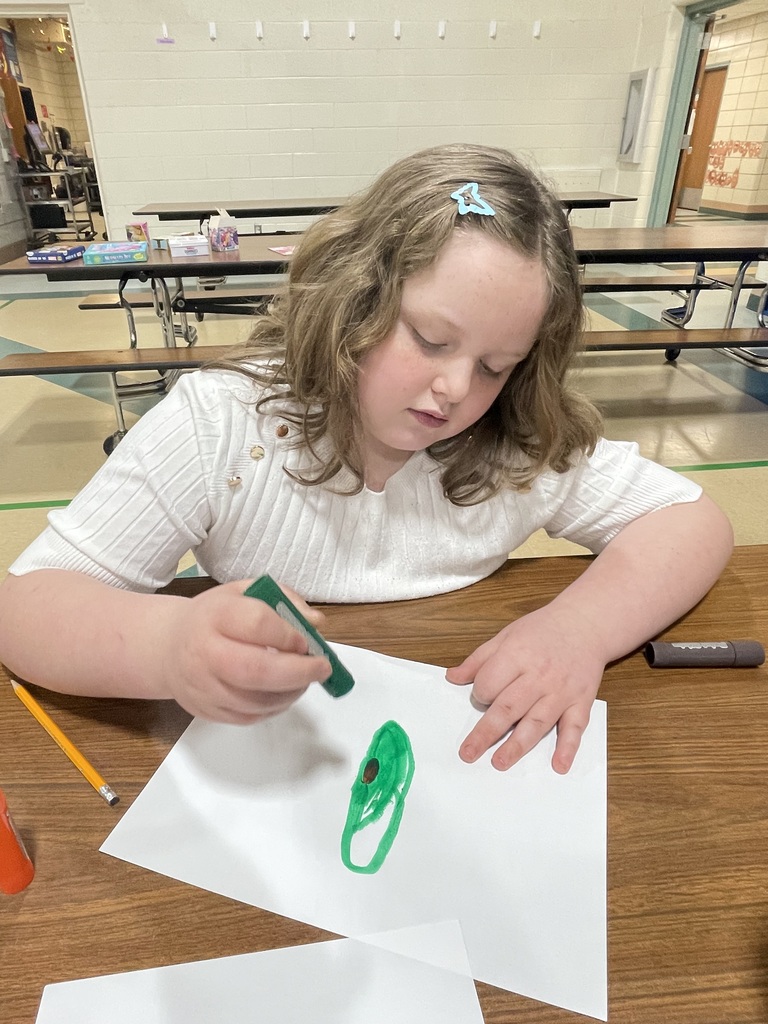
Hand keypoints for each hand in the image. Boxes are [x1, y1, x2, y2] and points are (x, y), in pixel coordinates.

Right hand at [156, 579, 330, 722]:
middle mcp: (205, 652)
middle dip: (298, 672)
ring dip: (290, 692)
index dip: (288, 634)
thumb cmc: (215, 617)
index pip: (257, 624)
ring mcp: (204, 687)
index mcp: (215, 615)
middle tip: (322, 668)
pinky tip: (282, 691)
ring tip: (303, 679)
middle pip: (256, 670)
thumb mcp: (245, 592)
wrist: (169, 647)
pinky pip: (249, 717)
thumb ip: (283, 599)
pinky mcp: (208, 711)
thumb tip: (316, 622)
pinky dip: (275, 707)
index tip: (306, 639)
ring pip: (256, 701)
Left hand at [445, 605, 604, 773]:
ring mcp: (561, 691)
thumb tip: (452, 677)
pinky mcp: (581, 701)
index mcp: (517, 655)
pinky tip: (559, 765)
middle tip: (469, 753)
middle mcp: (539, 675)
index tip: (482, 696)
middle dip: (486, 732)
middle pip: (508, 708)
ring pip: (537, 721)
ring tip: (500, 762)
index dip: (481, 693)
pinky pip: (575, 727)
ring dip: (518, 745)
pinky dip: (568, 747)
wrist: (585, 623)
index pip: (490, 683)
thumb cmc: (543, 630)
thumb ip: (479, 659)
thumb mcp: (506, 636)